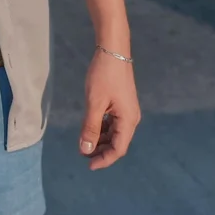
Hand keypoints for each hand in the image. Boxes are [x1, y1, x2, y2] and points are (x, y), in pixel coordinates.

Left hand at [78, 48, 140, 170]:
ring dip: (100, 139)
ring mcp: (127, 110)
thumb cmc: (104, 76)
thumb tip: (86, 149)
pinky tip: (91, 127)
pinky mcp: (121, 102)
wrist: (113, 50)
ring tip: (84, 142)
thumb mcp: (95, 103)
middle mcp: (131, 118)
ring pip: (114, 132)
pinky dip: (102, 128)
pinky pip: (113, 122)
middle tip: (82, 154)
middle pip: (117, 142)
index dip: (104, 159)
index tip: (88, 165)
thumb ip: (90, 127)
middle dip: (101, 150)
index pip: (118, 149)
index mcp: (128, 120)